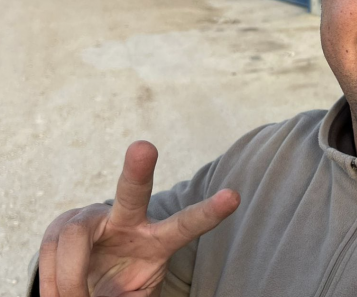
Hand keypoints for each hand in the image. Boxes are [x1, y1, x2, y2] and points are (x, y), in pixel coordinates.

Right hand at [38, 141, 239, 296]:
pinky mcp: (62, 223)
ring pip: (73, 236)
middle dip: (138, 170)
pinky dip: (51, 282)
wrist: (86, 286)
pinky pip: (50, 251)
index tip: (234, 197)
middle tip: (144, 148)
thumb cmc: (120, 291)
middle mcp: (129, 220)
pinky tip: (58, 293)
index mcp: (158, 241)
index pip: (186, 226)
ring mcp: (93, 219)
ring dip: (67, 278)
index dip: (209, 212)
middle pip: (133, 193)